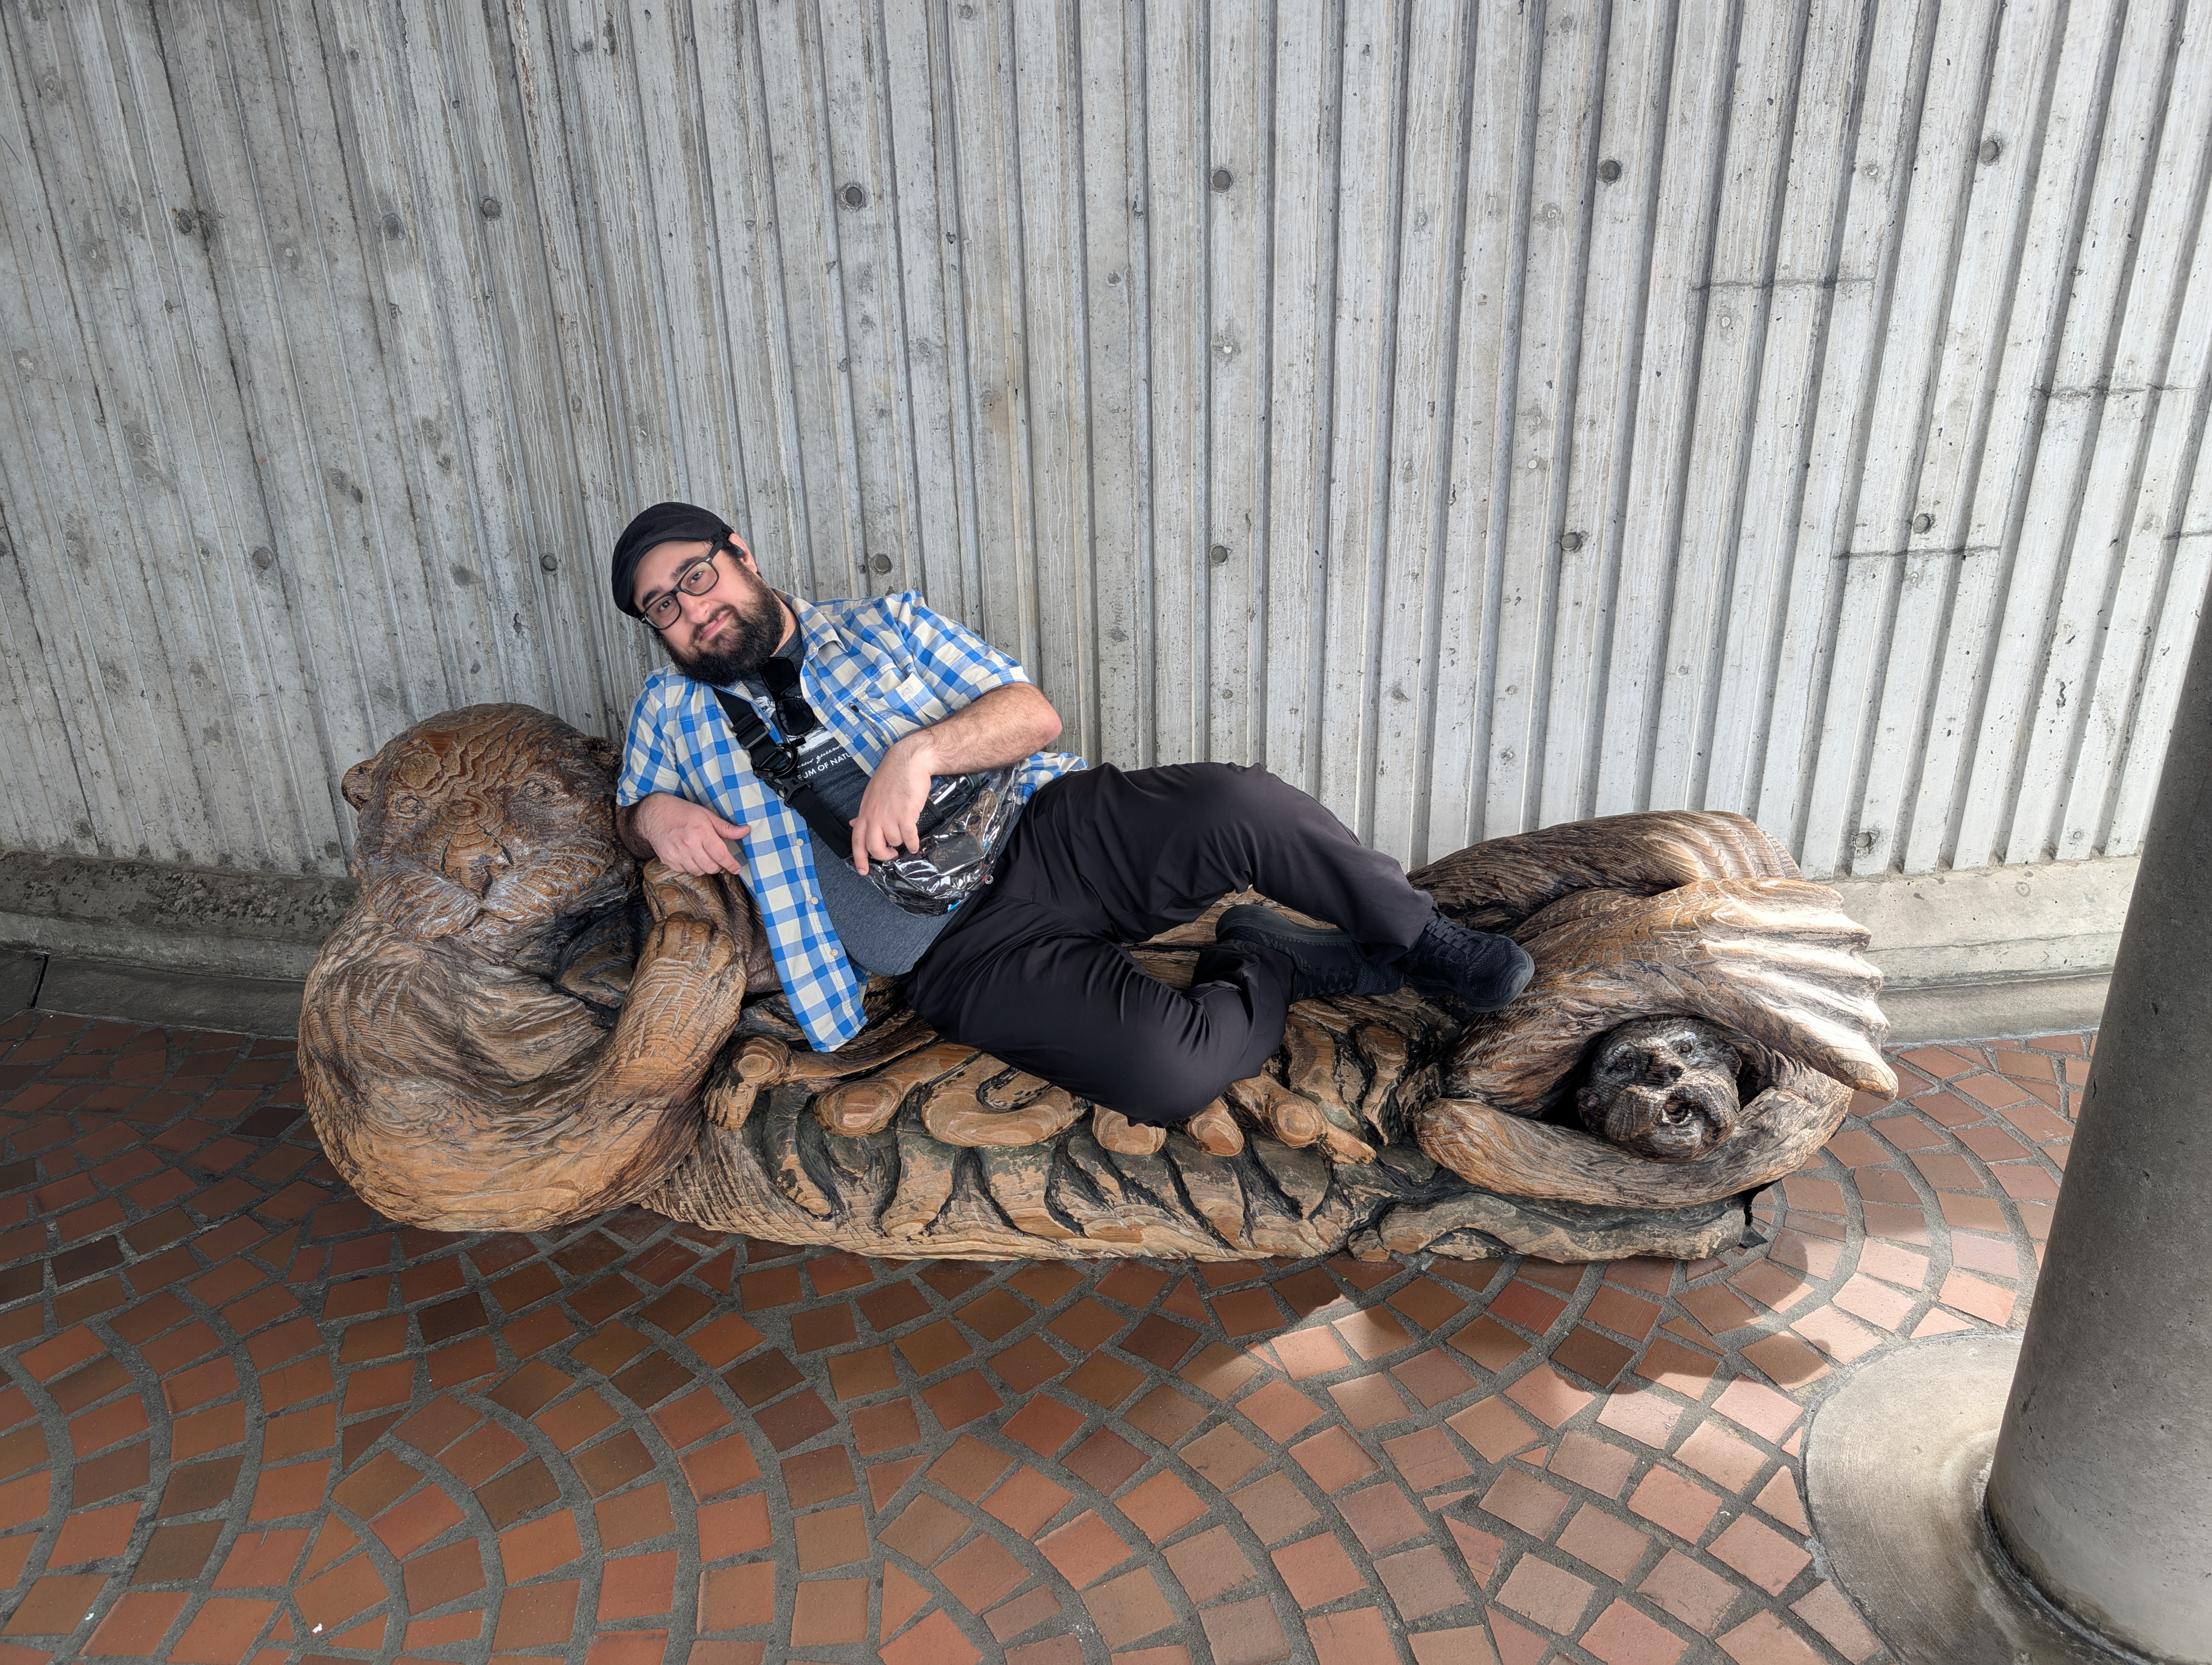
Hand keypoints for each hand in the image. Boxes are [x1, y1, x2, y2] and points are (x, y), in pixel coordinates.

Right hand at [632, 792, 746, 874]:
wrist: (655, 814)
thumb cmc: (683, 813)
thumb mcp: (707, 815)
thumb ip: (726, 828)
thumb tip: (746, 831)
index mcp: (701, 832)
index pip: (721, 855)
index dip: (731, 864)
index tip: (737, 868)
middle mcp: (689, 845)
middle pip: (711, 867)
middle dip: (718, 865)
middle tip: (716, 856)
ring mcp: (677, 854)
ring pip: (699, 871)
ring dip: (704, 866)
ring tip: (701, 853)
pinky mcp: (668, 860)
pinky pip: (685, 871)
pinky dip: (690, 866)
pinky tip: (688, 854)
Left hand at [848, 739, 934, 875]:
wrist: (909, 761)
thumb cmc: (892, 775)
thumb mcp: (872, 794)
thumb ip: (864, 812)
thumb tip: (853, 823)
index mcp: (865, 811)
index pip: (857, 840)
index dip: (859, 858)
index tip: (862, 871)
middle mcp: (875, 816)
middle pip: (874, 847)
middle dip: (884, 855)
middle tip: (891, 854)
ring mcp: (890, 816)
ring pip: (894, 842)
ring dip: (902, 843)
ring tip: (907, 835)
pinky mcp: (906, 815)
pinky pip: (909, 838)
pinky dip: (913, 844)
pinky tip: (915, 843)